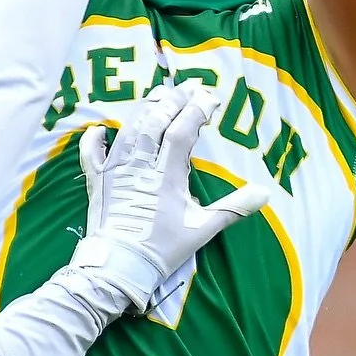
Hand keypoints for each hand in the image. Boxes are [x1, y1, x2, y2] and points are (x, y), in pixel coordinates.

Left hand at [70, 81, 268, 309]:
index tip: (211, 98)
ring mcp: (115, 171)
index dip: (197, 110)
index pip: (183, 131)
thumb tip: (265, 193)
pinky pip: (90, 155)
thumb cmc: (162, 249)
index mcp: (166, 174)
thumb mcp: (202, 230)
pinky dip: (95, 139)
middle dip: (174, 100)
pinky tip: (101, 129)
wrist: (118, 268)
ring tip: (158, 95)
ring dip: (144, 110)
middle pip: (155, 121)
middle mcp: (139, 166)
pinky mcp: (97, 182)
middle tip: (189, 87)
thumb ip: (233, 208)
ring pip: (128, 130)